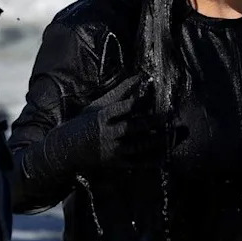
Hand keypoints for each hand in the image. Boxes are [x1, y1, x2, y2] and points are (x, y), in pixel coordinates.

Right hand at [56, 75, 185, 170]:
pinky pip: (136, 162)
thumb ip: (120, 92)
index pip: (125, 107)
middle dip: (155, 121)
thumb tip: (139, 77)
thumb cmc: (84, 122)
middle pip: (135, 126)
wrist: (66, 149)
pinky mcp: (116, 162)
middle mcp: (108, 133)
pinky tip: (164, 157)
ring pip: (139, 144)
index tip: (157, 98)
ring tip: (175, 134)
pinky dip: (151, 161)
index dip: (142, 103)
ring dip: (158, 140)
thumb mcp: (98, 105)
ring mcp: (112, 149)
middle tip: (171, 116)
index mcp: (103, 115)